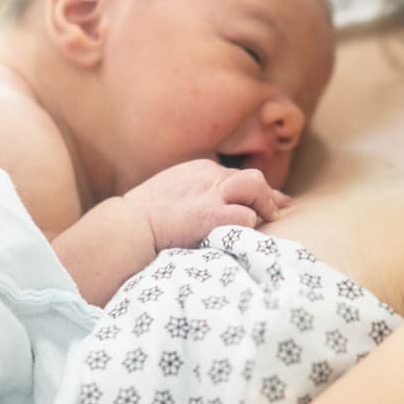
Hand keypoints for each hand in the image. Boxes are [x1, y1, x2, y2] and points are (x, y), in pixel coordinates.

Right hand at [122, 160, 293, 250]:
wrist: (127, 226)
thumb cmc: (142, 220)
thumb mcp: (170, 196)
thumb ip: (193, 197)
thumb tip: (208, 211)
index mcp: (199, 170)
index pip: (238, 176)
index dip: (256, 192)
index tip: (271, 202)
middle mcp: (208, 175)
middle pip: (253, 178)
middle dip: (267, 196)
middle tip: (277, 212)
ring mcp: (210, 192)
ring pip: (255, 185)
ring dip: (264, 203)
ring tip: (267, 219)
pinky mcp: (210, 213)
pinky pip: (245, 214)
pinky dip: (249, 224)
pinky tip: (246, 234)